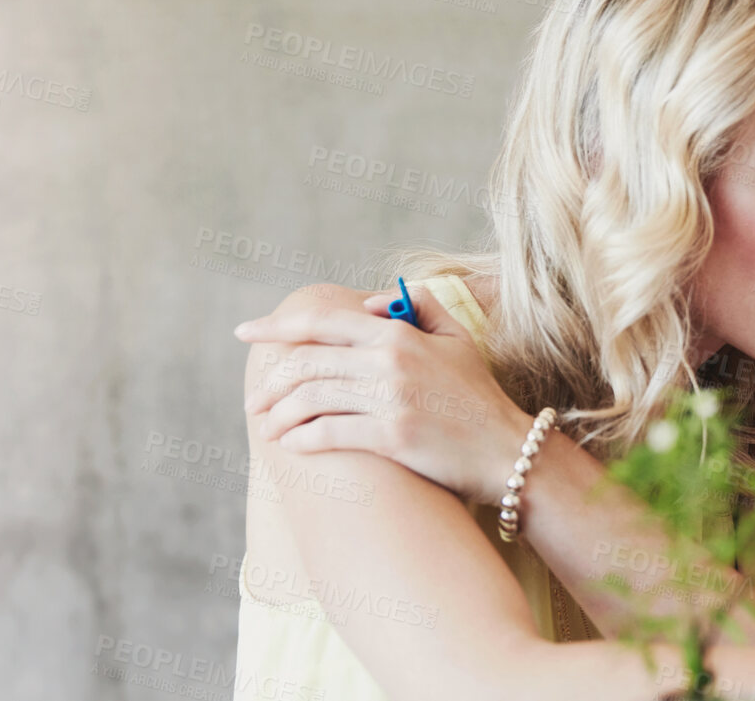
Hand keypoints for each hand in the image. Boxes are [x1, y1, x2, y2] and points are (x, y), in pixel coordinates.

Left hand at [234, 283, 535, 503]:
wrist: (508, 450)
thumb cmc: (479, 397)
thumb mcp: (457, 339)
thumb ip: (418, 305)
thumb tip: (367, 304)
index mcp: (397, 333)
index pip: (322, 322)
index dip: (276, 326)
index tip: (245, 333)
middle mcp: (390, 361)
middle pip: (308, 362)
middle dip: (271, 382)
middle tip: (255, 401)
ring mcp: (391, 398)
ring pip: (312, 398)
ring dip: (281, 415)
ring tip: (269, 427)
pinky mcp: (393, 437)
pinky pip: (330, 433)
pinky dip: (303, 439)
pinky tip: (291, 446)